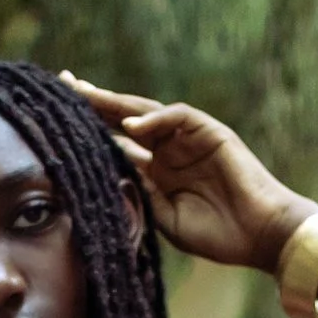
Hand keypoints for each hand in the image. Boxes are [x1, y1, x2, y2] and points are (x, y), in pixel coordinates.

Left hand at [60, 73, 310, 273]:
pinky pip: (179, 117)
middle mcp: (170, 149)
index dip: (90, 129)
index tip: (57, 118)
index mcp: (158, 170)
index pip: (118, 142)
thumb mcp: (164, 217)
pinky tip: (130, 128)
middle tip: (63, 82)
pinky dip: (155, 121)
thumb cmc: (217, 233)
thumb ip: (139, 192)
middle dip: (95, 101)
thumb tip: (105, 171)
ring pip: (147, 112)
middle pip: (126, 118)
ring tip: (83, 93)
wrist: (260, 235)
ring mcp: (190, 138)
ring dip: (116, 102)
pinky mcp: (212, 132)